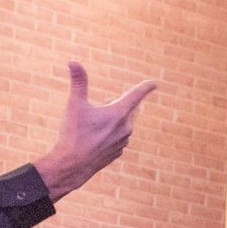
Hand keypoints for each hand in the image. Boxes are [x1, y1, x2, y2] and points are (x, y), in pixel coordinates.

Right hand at [34, 62, 157, 201]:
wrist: (72, 166)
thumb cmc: (73, 134)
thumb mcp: (75, 105)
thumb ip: (78, 82)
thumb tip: (73, 61)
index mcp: (119, 113)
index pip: (136, 95)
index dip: (145, 88)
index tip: (154, 84)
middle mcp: (126, 128)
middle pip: (127, 109)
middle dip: (115, 105)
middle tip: (97, 112)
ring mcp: (123, 142)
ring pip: (122, 124)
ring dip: (111, 120)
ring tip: (92, 128)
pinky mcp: (118, 152)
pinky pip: (118, 137)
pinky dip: (109, 134)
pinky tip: (94, 140)